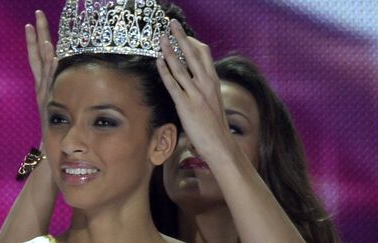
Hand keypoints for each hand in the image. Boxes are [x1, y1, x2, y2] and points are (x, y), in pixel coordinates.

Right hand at [25, 10, 57, 121]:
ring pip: (44, 67)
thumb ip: (61, 92)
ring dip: (44, 49)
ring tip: (42, 32)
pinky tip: (55, 57)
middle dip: (38, 35)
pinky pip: (52, 82)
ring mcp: (45, 93)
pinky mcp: (49, 102)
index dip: (33, 40)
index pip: (36, 57)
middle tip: (37, 15)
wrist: (52, 148)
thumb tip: (68, 80)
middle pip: (38, 55)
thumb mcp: (58, 105)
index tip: (31, 24)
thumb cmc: (58, 127)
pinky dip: (53, 70)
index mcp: (43, 85)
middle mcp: (42, 86)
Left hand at [156, 19, 233, 161]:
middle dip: (181, 37)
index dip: (192, 42)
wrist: (220, 144)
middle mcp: (206, 84)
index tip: (184, 35)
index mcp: (213, 82)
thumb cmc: (216, 126)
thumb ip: (205, 89)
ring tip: (161, 38)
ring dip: (170, 50)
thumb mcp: (213, 102)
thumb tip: (195, 81)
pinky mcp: (186, 105)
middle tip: (172, 24)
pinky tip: (159, 61)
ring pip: (181, 66)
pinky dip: (165, 71)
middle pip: (193, 54)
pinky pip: (173, 84)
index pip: (204, 54)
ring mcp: (196, 94)